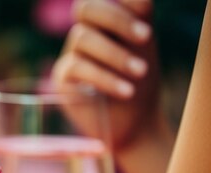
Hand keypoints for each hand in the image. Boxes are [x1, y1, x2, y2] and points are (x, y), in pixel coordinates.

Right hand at [52, 0, 162, 150]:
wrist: (134, 124)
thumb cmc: (141, 83)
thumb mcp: (145, 48)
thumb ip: (141, 18)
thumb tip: (142, 0)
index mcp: (106, 20)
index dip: (125, 4)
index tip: (148, 26)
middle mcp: (86, 32)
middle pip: (86, 8)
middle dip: (118, 19)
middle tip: (146, 37)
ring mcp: (71, 54)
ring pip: (82, 37)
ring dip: (116, 54)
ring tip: (141, 73)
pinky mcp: (62, 79)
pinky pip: (77, 67)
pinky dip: (105, 78)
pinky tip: (126, 91)